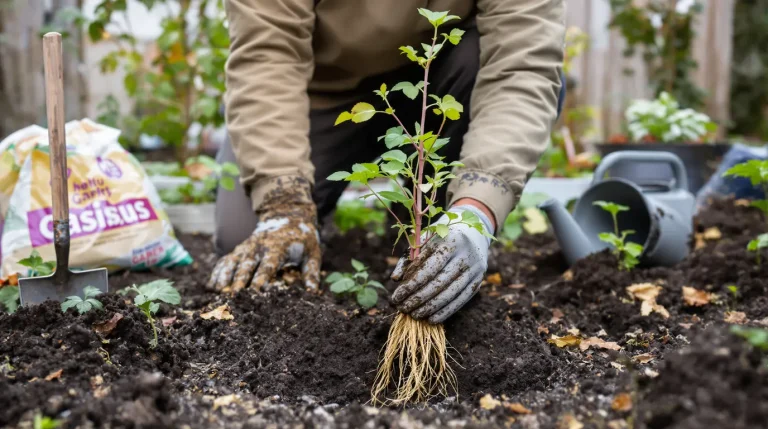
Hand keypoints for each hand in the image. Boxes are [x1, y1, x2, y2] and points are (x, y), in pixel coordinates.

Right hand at [207, 179, 320, 292]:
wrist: (288, 216)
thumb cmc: (302, 239)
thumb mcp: (312, 253)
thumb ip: (312, 272)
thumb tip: (313, 292)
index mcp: (277, 248)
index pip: (268, 265)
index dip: (262, 278)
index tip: (256, 292)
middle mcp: (259, 246)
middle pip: (247, 265)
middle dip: (239, 280)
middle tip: (233, 296)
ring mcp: (247, 247)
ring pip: (232, 262)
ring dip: (224, 276)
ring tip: (218, 292)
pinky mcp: (240, 249)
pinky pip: (226, 260)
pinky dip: (218, 272)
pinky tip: (212, 286)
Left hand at [390, 204, 493, 322]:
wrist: (474, 233)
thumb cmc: (441, 237)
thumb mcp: (424, 240)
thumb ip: (408, 258)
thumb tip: (396, 279)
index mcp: (450, 241)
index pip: (428, 268)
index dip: (411, 285)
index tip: (396, 297)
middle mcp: (465, 254)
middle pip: (439, 283)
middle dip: (418, 299)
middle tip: (402, 309)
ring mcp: (475, 268)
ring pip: (450, 293)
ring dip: (430, 308)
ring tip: (414, 315)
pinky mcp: (479, 280)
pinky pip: (461, 299)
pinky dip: (446, 311)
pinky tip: (432, 319)